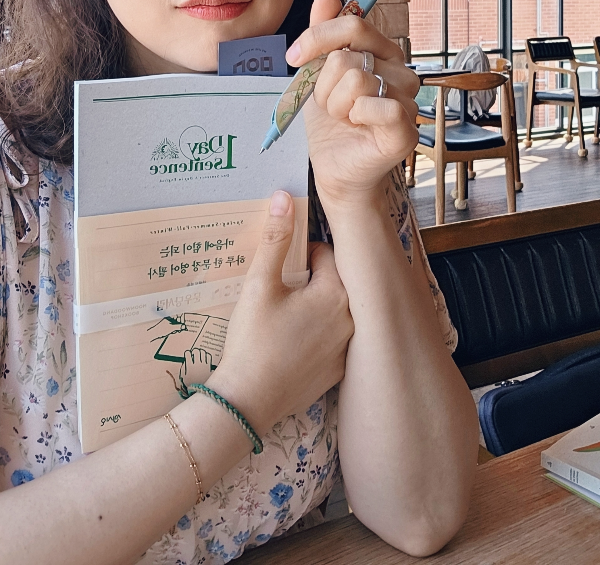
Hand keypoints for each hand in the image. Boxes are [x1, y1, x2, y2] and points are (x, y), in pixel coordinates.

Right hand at [207, 190, 352, 435]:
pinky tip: (292, 342)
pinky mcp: (338, 370)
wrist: (247, 400)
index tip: (279, 268)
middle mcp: (352, 318)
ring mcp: (347, 347)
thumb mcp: (259, 284)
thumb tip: (284, 197)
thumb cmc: (253, 339)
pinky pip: (334, 338)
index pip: (324, 253)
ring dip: (316, 306)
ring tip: (285, 316)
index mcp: (335, 292)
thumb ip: (275, 239)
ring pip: (335, 310)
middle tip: (282, 289)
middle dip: (311, 278)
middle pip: (334, 280)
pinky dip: (318, 334)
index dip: (299, 255)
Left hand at [285, 0, 419, 211]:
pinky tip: (357, 127)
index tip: (293, 58)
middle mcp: (401, 72)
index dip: (317, 37)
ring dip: (335, 104)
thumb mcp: (317, 75)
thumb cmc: (330, 124)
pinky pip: (376, 105)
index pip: (353, 23)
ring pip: (355, 80)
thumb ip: (323, 36)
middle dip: (323, 83)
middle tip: (329, 105)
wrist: (333, 169)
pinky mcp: (406, 129)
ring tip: (342, 118)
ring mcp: (408, 100)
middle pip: (347, 55)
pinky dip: (355, 116)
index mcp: (383, 53)